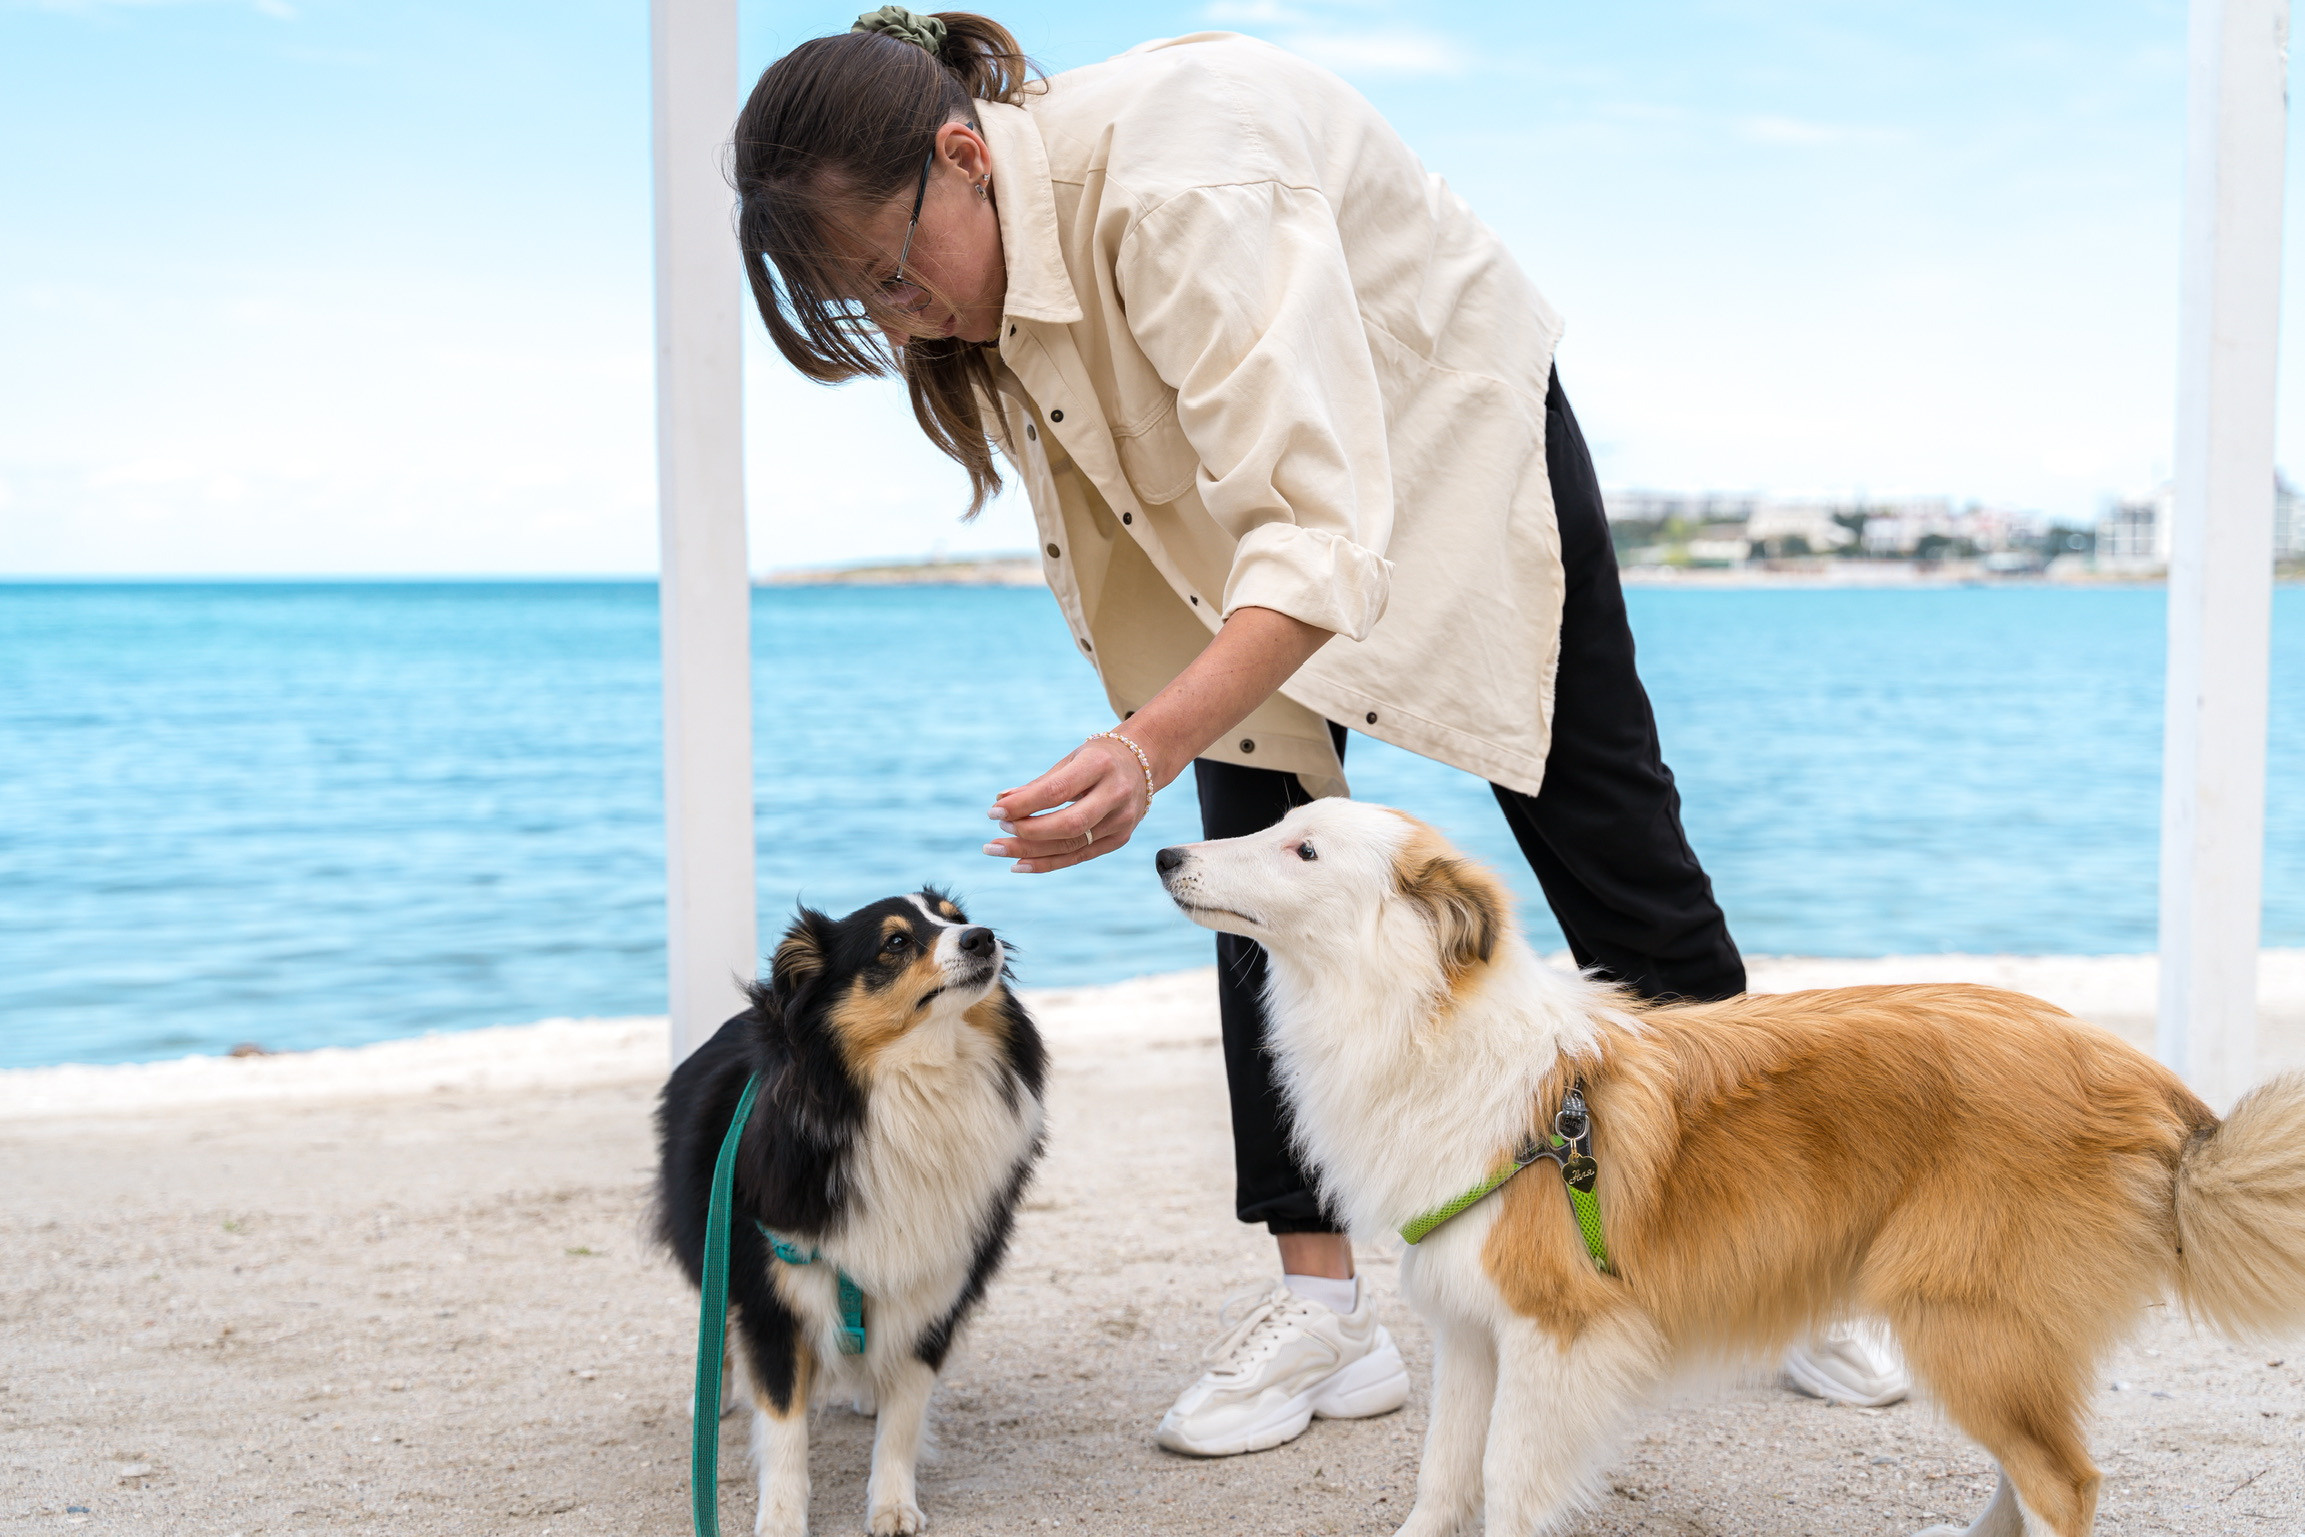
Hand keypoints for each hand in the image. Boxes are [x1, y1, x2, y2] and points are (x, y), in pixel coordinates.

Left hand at [983, 736, 1151, 872]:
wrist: (1144, 764)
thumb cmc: (1098, 758)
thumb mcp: (1071, 760)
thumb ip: (1039, 784)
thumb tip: (1000, 801)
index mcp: (1101, 766)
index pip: (1057, 791)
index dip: (1023, 805)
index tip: (994, 812)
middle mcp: (1116, 795)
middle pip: (1068, 824)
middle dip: (1027, 833)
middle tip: (996, 835)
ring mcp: (1122, 821)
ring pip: (1072, 846)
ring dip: (1030, 852)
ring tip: (998, 850)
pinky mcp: (1120, 839)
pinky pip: (1079, 856)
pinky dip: (1048, 863)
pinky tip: (1019, 864)